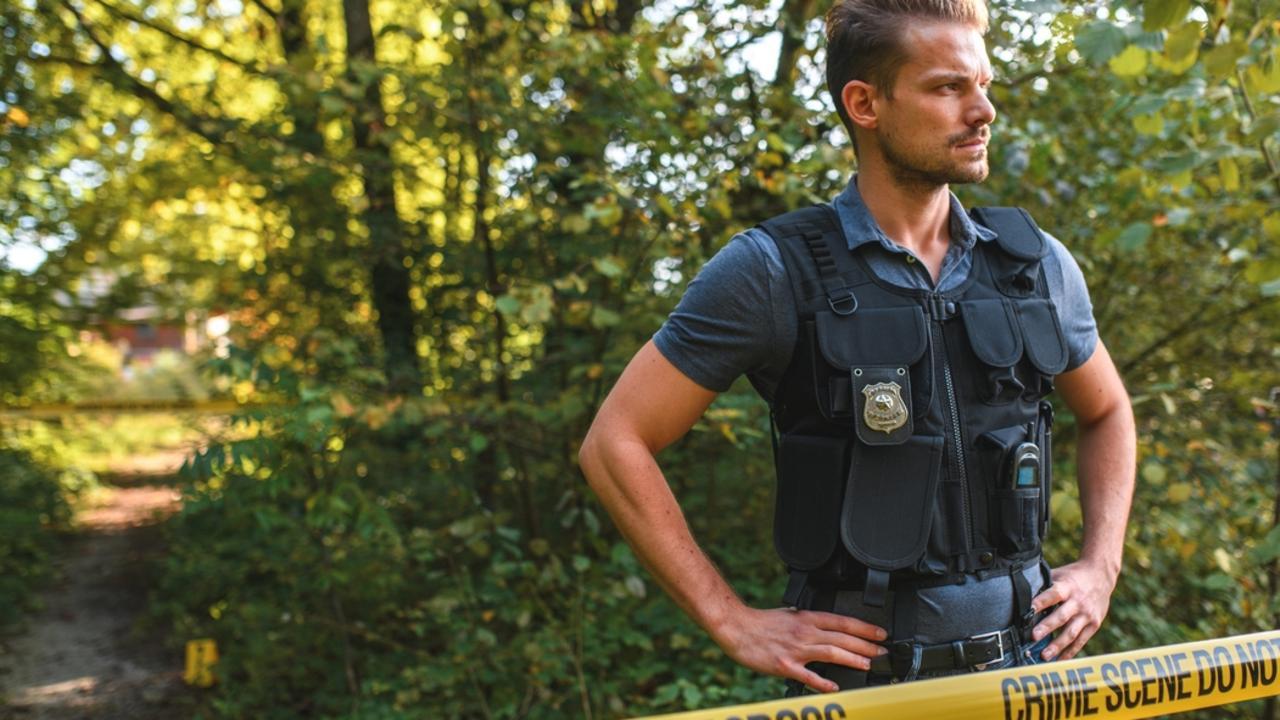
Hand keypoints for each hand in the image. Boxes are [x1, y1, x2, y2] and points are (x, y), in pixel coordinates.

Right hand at [711, 605, 887, 692]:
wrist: (737, 627)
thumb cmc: (761, 623)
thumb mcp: (790, 615)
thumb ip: (808, 622)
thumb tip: (825, 627)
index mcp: (807, 618)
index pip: (842, 621)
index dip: (864, 628)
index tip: (881, 634)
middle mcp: (805, 632)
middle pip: (841, 637)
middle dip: (865, 645)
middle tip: (882, 652)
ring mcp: (795, 649)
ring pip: (830, 652)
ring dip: (851, 658)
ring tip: (867, 665)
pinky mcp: (784, 665)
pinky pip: (807, 675)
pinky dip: (822, 681)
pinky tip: (834, 687)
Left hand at [1029, 560, 1117, 660]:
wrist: (1101, 574)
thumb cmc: (1072, 576)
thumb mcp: (1058, 575)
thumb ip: (1044, 585)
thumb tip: (1020, 594)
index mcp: (1066, 587)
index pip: (1052, 595)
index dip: (1040, 602)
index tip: (1028, 611)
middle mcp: (1078, 602)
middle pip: (1061, 616)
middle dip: (1047, 627)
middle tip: (1033, 637)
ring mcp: (1087, 614)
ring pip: (1071, 632)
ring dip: (1057, 645)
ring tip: (1044, 655)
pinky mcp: (1094, 624)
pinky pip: (1081, 640)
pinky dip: (1070, 651)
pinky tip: (1059, 660)